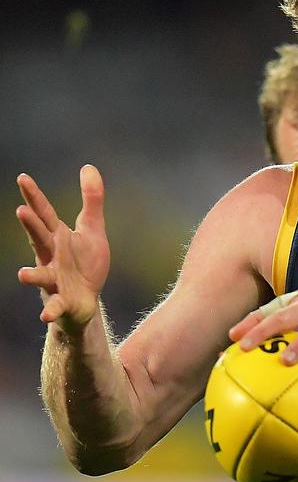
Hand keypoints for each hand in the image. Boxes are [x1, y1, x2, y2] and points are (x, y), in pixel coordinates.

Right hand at [16, 165, 109, 331]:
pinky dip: (51, 310)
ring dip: (32, 275)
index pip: (45, 214)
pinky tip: (45, 315)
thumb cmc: (85, 263)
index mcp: (58, 237)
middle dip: (31, 226)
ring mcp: (54, 279)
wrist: (86, 299)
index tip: (23, 178)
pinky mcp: (62, 300)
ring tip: (22, 274)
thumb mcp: (92, 229)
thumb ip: (92, 200)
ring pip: (41, 275)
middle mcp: (52, 256)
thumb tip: (89, 166)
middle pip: (40, 239)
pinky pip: (55, 306)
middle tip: (21, 211)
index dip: (34, 197)